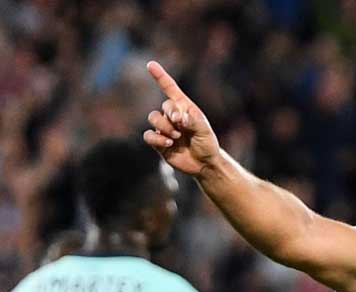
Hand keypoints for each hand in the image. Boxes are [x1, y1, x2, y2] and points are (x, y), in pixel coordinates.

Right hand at [142, 60, 220, 175]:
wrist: (204, 164)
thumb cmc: (207, 144)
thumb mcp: (205, 131)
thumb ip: (194, 122)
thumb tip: (180, 117)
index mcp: (184, 108)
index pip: (170, 89)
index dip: (160, 76)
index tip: (151, 64)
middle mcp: (172, 116)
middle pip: (164, 106)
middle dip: (170, 113)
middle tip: (180, 123)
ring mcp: (164, 128)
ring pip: (153, 118)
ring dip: (164, 126)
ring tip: (176, 136)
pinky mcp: (158, 142)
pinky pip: (148, 135)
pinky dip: (157, 138)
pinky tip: (169, 143)